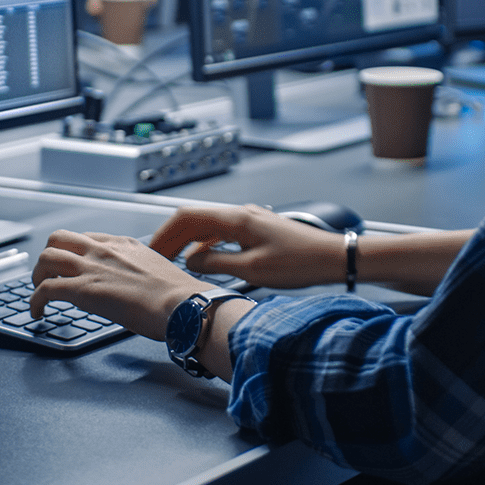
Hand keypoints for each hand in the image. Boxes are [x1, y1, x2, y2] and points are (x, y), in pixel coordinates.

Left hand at [30, 230, 204, 339]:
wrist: (182, 305)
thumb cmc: (177, 296)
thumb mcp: (156, 270)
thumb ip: (138, 271)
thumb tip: (136, 285)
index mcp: (123, 244)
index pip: (86, 238)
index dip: (73, 253)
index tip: (71, 266)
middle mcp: (103, 251)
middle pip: (59, 238)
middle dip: (48, 257)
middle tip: (47, 275)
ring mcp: (91, 268)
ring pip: (46, 258)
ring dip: (37, 275)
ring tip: (38, 291)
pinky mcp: (83, 290)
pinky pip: (45, 289)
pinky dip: (35, 301)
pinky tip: (37, 312)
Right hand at [151, 204, 345, 288]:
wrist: (334, 257)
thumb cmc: (300, 263)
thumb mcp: (252, 270)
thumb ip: (216, 264)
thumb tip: (191, 261)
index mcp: (236, 218)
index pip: (187, 217)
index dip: (164, 233)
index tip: (151, 250)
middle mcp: (241, 213)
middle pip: (195, 219)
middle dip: (172, 237)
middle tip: (157, 258)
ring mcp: (250, 220)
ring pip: (208, 225)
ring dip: (188, 241)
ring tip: (175, 261)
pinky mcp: (258, 230)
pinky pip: (223, 232)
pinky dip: (206, 244)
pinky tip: (204, 260)